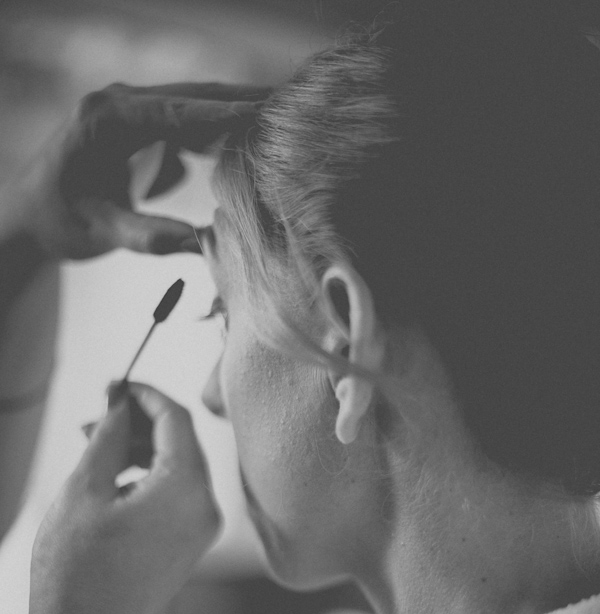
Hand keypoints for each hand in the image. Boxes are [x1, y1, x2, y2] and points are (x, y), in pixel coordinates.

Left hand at [3, 82, 267, 259]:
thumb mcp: (101, 232)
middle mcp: (119, 103)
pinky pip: (189, 122)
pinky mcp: (142, 123)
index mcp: (105, 119)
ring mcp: (131, 109)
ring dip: (237, 114)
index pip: (175, 111)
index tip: (266, 113)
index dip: (223, 114)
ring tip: (284, 122)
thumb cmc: (58, 221)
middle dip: (243, 103)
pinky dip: (219, 132)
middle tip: (293, 107)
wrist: (29, 214)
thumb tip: (203, 244)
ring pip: (196, 105)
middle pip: (194, 97)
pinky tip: (251, 143)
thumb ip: (149, 236)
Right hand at [29, 384, 220, 613]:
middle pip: (181, 442)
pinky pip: (176, 495)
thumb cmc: (78, 572)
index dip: (145, 394)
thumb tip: (119, 405)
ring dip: (140, 450)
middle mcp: (206, 507)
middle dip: (139, 423)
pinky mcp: (189, 545)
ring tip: (93, 447)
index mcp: (187, 489)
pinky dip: (148, 478)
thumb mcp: (84, 490)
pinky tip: (111, 478)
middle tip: (96, 415)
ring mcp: (201, 529)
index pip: (177, 419)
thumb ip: (107, 437)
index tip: (115, 385)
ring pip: (178, 468)